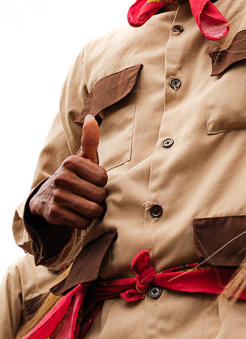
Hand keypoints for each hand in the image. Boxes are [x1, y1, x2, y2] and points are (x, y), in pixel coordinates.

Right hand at [29, 115, 107, 229]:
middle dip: (98, 198)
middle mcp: (62, 177)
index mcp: (71, 162)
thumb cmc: (74, 174)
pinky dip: (83, 221)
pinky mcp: (54, 214)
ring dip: (93, 211)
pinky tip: (77, 213)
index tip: (92, 181)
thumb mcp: (82, 157)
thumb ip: (90, 139)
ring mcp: (57, 196)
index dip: (101, 182)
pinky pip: (82, 223)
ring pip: (92, 211)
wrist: (47, 196)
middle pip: (99, 196)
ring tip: (85, 204)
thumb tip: (91, 117)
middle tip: (89, 195)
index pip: (103, 178)